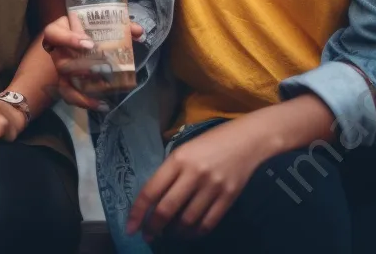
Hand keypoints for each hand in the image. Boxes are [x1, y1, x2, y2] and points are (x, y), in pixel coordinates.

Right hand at [42, 17, 143, 110]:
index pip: (54, 34)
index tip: (89, 44)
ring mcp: (61, 70)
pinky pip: (70, 95)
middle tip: (98, 71)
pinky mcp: (66, 82)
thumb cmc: (85, 26)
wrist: (76, 36)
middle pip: (61, 63)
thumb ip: (118, 23)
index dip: (69, 40)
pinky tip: (101, 105)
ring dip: (81, 94)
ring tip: (101, 99)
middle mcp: (57, 52)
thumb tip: (138, 32)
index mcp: (59, 32)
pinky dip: (84, 102)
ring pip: (64, 84)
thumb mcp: (96, 20)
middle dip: (80, 70)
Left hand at [127, 117, 267, 241]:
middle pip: (167, 208)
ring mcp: (212, 187)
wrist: (244, 140)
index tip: (131, 228)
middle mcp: (193, 174)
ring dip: (175, 232)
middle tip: (149, 236)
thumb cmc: (208, 143)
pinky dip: (195, 233)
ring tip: (169, 233)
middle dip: (154, 226)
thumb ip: (170, 172)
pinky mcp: (228, 198)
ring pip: (187, 220)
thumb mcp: (183, 150)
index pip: (151, 190)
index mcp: (177, 159)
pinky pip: (208, 223)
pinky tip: (189, 234)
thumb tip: (155, 200)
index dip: (138, 212)